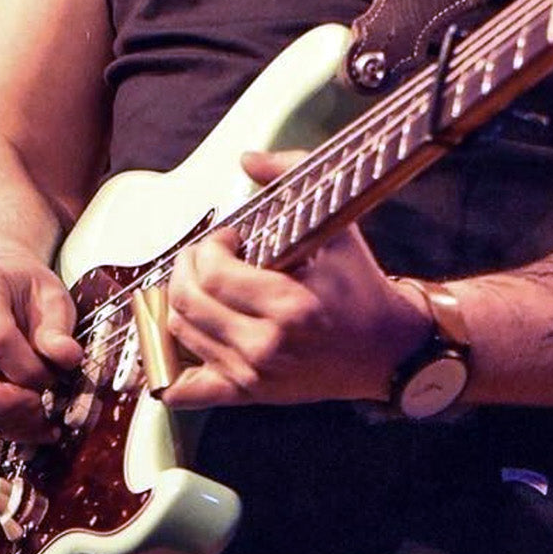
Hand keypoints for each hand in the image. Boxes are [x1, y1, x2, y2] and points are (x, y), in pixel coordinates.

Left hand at [161, 151, 430, 409]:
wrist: (385, 349)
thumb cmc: (359, 285)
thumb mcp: (334, 227)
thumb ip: (291, 177)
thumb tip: (247, 158)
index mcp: (288, 305)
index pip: (212, 273)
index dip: (210, 244)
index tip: (229, 235)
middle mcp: (265, 345)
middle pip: (187, 302)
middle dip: (187, 266)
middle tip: (208, 253)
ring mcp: (253, 375)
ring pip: (179, 334)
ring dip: (180, 299)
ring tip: (204, 282)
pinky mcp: (247, 395)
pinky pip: (184, 389)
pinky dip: (167, 365)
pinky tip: (180, 337)